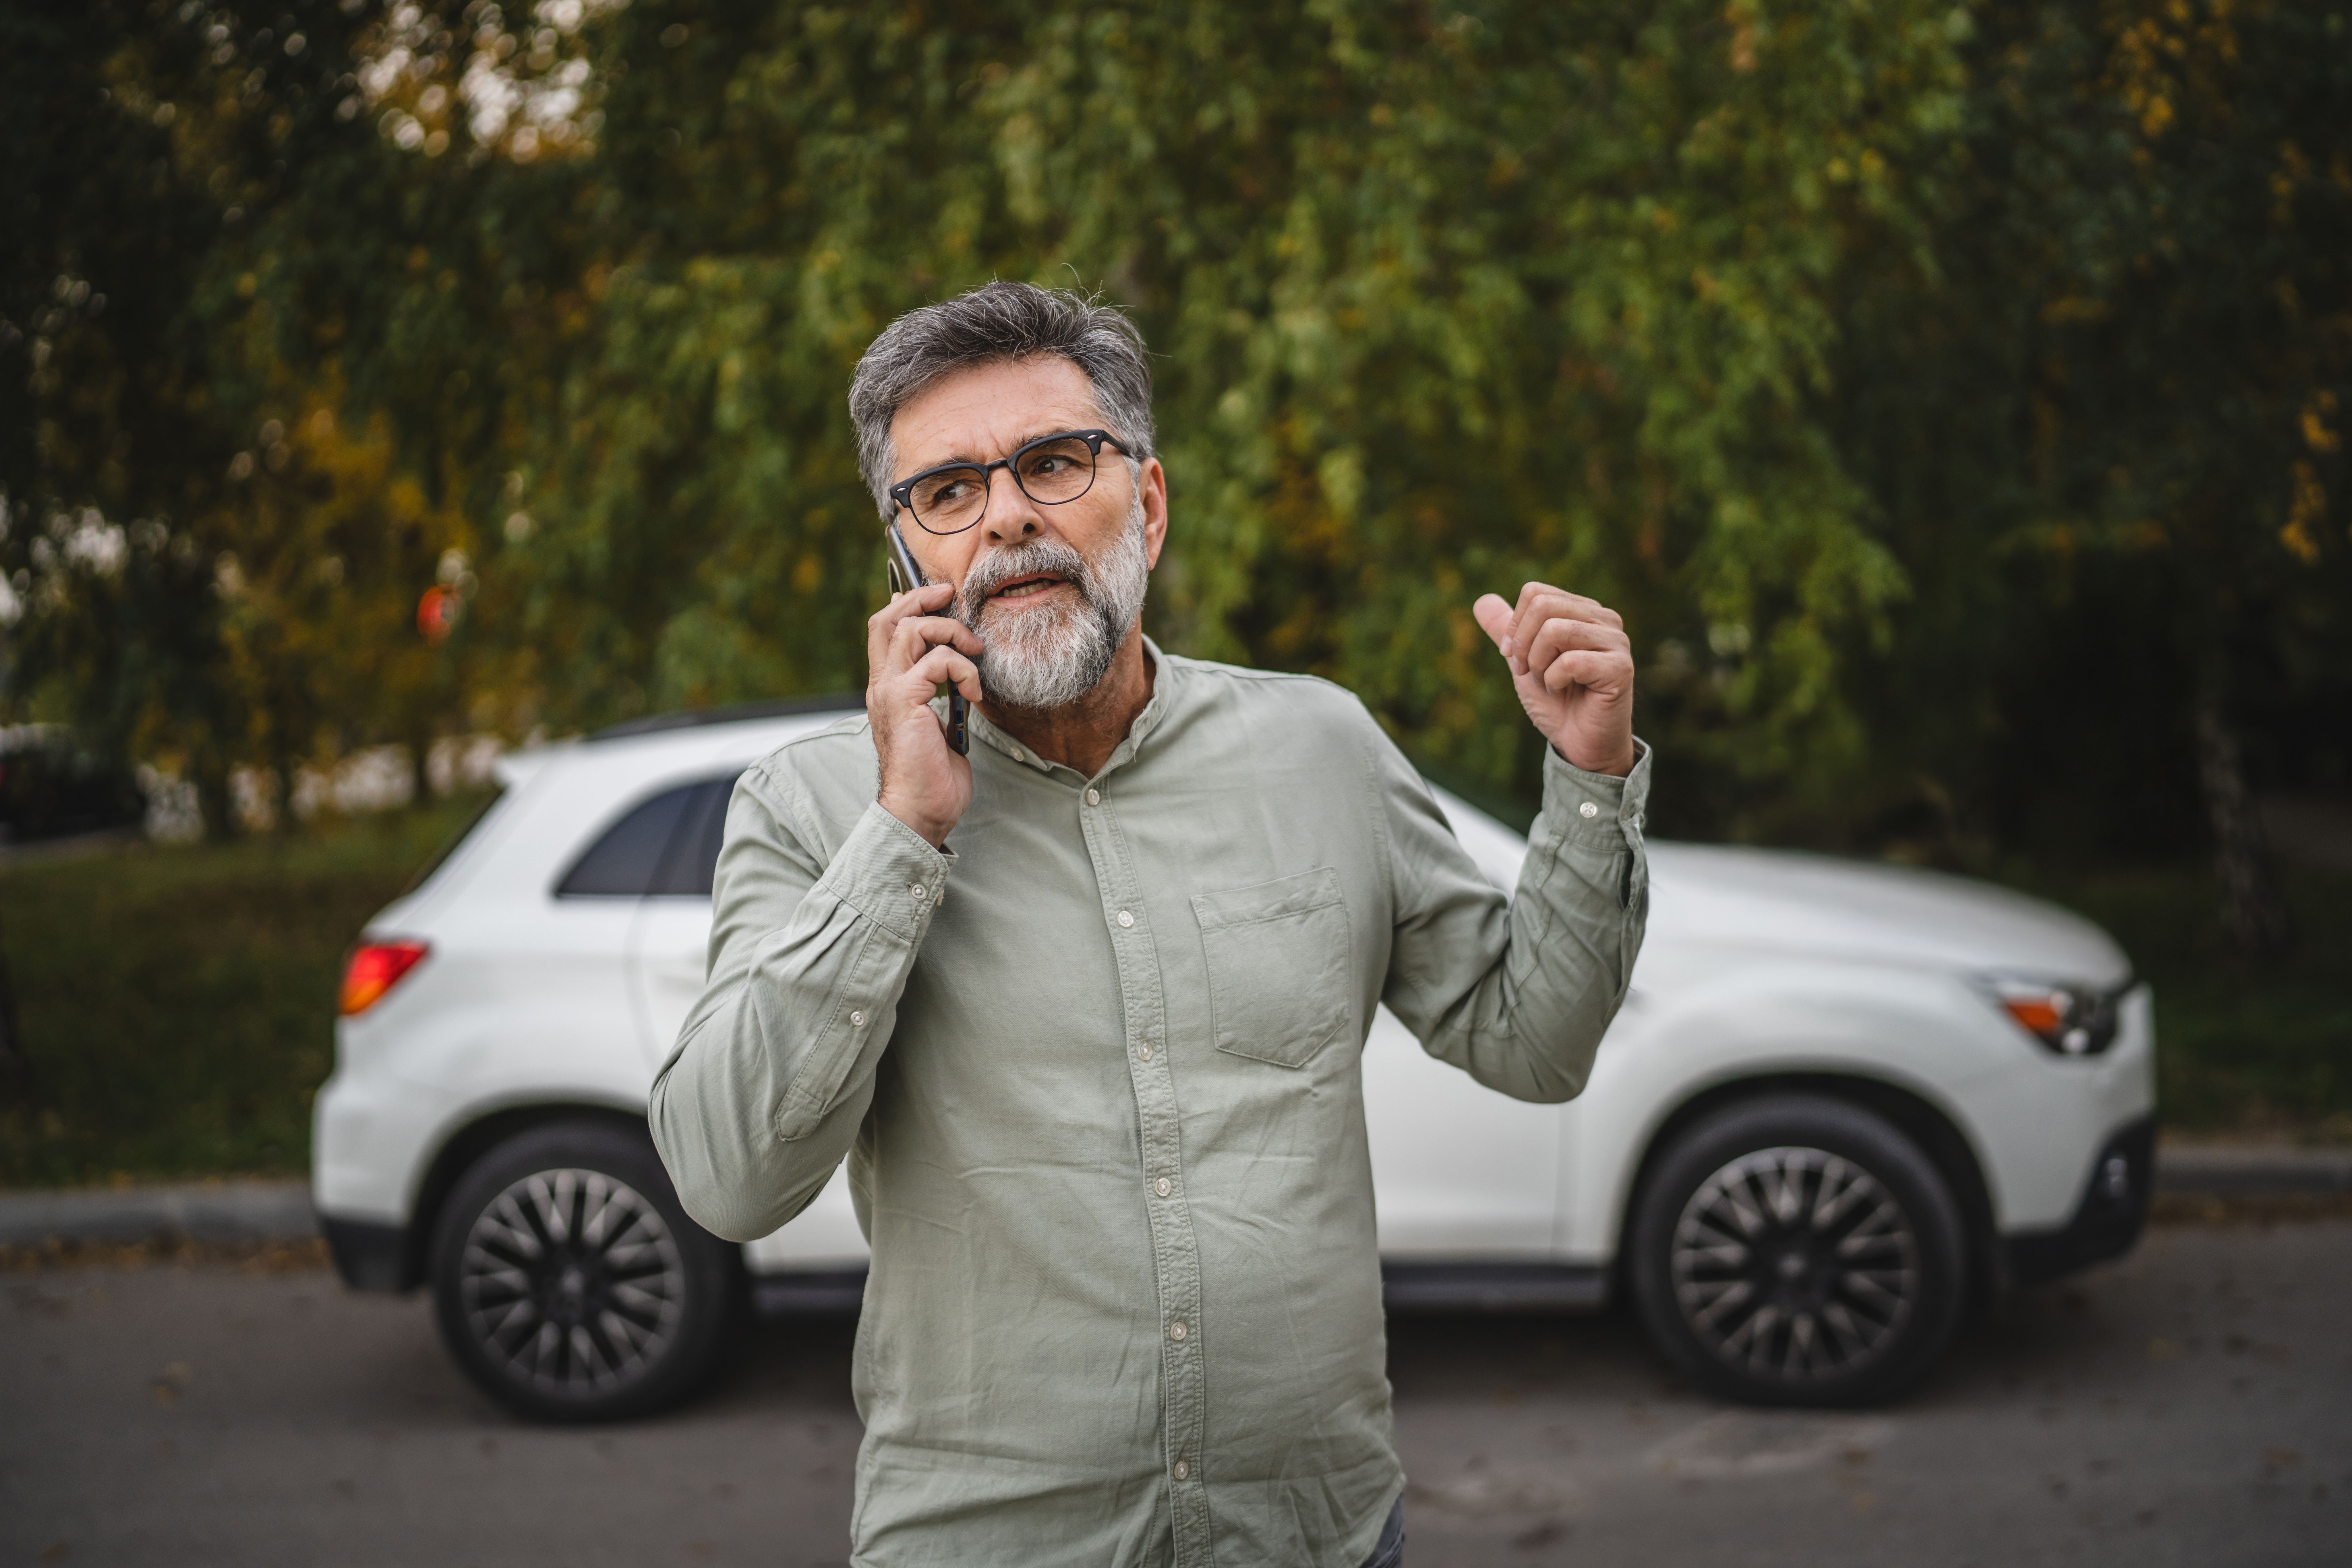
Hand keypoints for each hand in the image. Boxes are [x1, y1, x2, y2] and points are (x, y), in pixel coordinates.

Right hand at [867, 581, 984, 846]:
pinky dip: (963, 670)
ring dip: (950, 633)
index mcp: (887, 688)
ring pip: (910, 630)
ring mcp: (890, 692)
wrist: (919, 809)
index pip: (884, 631)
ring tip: (975, 654)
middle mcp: (882, 685)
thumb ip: (938, 693)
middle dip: (921, 599)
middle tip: (950, 597)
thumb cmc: (933, 774)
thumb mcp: (937, 722)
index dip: (908, 605)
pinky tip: (974, 694)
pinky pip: (938, 662)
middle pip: (888, 619)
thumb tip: (953, 667)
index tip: (940, 597)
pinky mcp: (905, 701)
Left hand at [1473, 583, 1636, 776]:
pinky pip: (1570, 661)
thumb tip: (1481, 600)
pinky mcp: (1621, 668)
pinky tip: (1564, 691)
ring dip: (1539, 665)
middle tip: (1529, 673)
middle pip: (1542, 606)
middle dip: (1523, 645)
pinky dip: (1554, 681)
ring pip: (1555, 630)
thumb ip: (1505, 631)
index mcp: (1583, 610)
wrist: (1578, 743)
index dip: (1514, 628)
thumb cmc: (1555, 702)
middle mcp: (1604, 619)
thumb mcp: (1523, 661)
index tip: (1515, 659)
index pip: (1535, 593)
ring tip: (1549, 683)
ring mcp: (1616, 641)